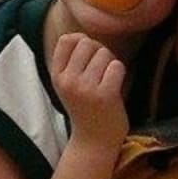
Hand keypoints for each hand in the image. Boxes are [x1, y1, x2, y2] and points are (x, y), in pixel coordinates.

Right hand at [51, 34, 127, 149]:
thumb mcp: (68, 85)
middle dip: (99, 52)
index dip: (81, 41)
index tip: (88, 58)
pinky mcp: (105, 95)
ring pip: (104, 53)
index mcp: (57, 76)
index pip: (67, 40)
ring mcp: (86, 88)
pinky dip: (120, 74)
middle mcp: (69, 81)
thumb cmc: (85, 110)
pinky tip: (114, 88)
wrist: (93, 143)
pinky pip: (117, 66)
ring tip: (106, 82)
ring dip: (110, 63)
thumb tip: (82, 36)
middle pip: (88, 43)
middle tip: (101, 72)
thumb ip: (72, 61)